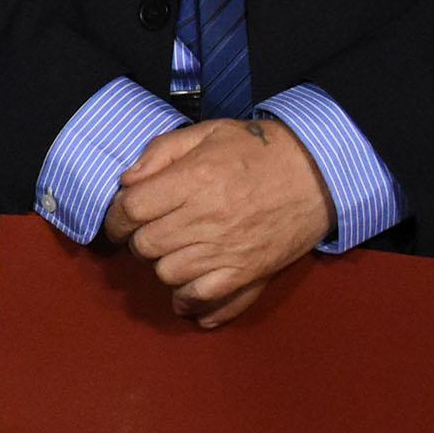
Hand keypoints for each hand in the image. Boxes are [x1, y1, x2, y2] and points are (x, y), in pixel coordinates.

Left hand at [108, 114, 330, 327]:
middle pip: (145, 245)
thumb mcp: (207, 132)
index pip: (131, 209)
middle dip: (138, 240)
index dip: (115, 217)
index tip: (118, 220)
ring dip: (161, 266)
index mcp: (193, 180)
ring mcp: (227, 250)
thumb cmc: (259, 149)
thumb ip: (161, 152)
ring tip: (171, 254)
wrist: (318, 173)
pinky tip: (184, 293)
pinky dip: (188, 300)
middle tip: (148, 233)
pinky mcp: (248, 272)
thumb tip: (128, 180)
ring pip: (168, 274)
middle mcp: (206, 218)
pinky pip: (205, 298)